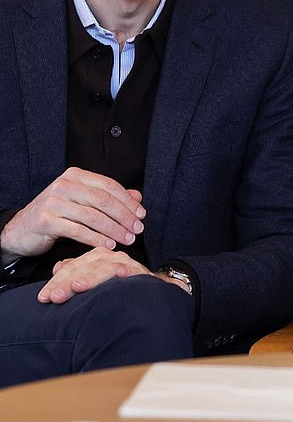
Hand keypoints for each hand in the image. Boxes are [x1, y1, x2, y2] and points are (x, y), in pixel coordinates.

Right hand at [0, 167, 144, 258]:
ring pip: (92, 216)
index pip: (108, 185)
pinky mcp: (46, 220)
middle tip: (137, 229)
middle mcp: (64, 185)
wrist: (22, 229)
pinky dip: (96, 238)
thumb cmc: (56, 214)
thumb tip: (137, 197)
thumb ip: (108, 198)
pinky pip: (78, 230)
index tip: (141, 214)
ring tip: (127, 239)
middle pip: (103, 200)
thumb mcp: (83, 201)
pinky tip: (108, 245)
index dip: (127, 201)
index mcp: (75, 175)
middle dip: (124, 216)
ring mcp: (54, 202)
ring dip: (114, 230)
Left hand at [37, 246, 151, 303]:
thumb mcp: (93, 281)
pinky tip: (119, 277)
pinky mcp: (140, 272)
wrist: (149, 293)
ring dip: (91, 277)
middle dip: (67, 282)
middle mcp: (109, 258)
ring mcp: (125, 263)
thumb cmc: (117, 288)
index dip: (56, 281)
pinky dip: (126, 272)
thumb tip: (57, 267)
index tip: (43, 298)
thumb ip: (77, 273)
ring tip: (77, 287)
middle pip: (84, 266)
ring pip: (104, 268)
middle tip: (53, 297)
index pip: (72, 267)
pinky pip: (132, 271)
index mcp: (96, 258)